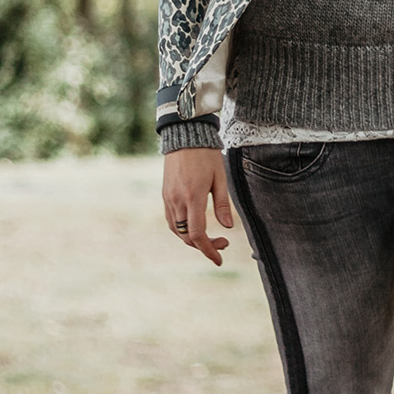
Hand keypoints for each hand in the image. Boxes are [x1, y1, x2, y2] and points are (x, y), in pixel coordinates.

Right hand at [163, 149, 234, 265]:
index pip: (197, 234)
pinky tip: (195, 226)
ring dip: (192, 239)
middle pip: (186, 236)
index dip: (208, 249)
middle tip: (223, 243)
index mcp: (193, 197)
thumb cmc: (207, 155)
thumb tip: (228, 227)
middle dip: (204, 245)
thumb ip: (223, 204)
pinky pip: (172, 220)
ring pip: (177, 230)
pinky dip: (182, 229)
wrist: (184, 135)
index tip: (219, 258)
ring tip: (211, 237)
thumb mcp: (220, 178)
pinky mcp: (165, 195)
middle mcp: (177, 200)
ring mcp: (168, 198)